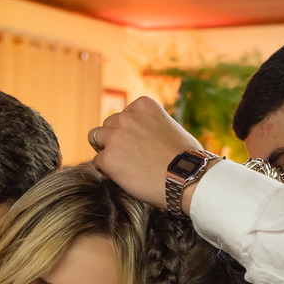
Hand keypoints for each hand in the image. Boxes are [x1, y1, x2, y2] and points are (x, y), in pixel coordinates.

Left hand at [89, 96, 202, 210]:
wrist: (188, 177)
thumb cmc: (186, 158)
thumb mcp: (170, 127)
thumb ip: (151, 126)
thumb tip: (141, 136)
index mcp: (143, 105)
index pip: (124, 115)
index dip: (128, 131)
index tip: (139, 145)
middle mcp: (126, 116)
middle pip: (108, 125)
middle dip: (115, 140)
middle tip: (128, 158)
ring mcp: (115, 136)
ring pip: (95, 139)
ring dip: (105, 151)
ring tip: (121, 166)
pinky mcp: (108, 158)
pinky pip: (97, 162)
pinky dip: (107, 171)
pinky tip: (124, 178)